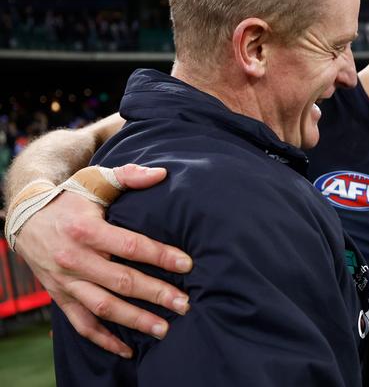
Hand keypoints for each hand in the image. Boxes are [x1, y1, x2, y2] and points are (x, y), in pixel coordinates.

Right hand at [14, 164, 192, 358]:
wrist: (25, 217)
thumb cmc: (69, 198)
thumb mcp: (95, 180)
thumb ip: (128, 176)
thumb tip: (162, 174)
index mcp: (86, 230)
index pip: (131, 246)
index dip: (161, 256)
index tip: (187, 264)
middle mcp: (75, 259)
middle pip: (122, 281)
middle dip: (156, 294)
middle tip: (185, 304)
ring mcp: (66, 281)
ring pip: (103, 307)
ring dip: (135, 320)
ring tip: (165, 329)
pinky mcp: (60, 296)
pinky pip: (81, 324)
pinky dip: (103, 339)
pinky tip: (127, 349)